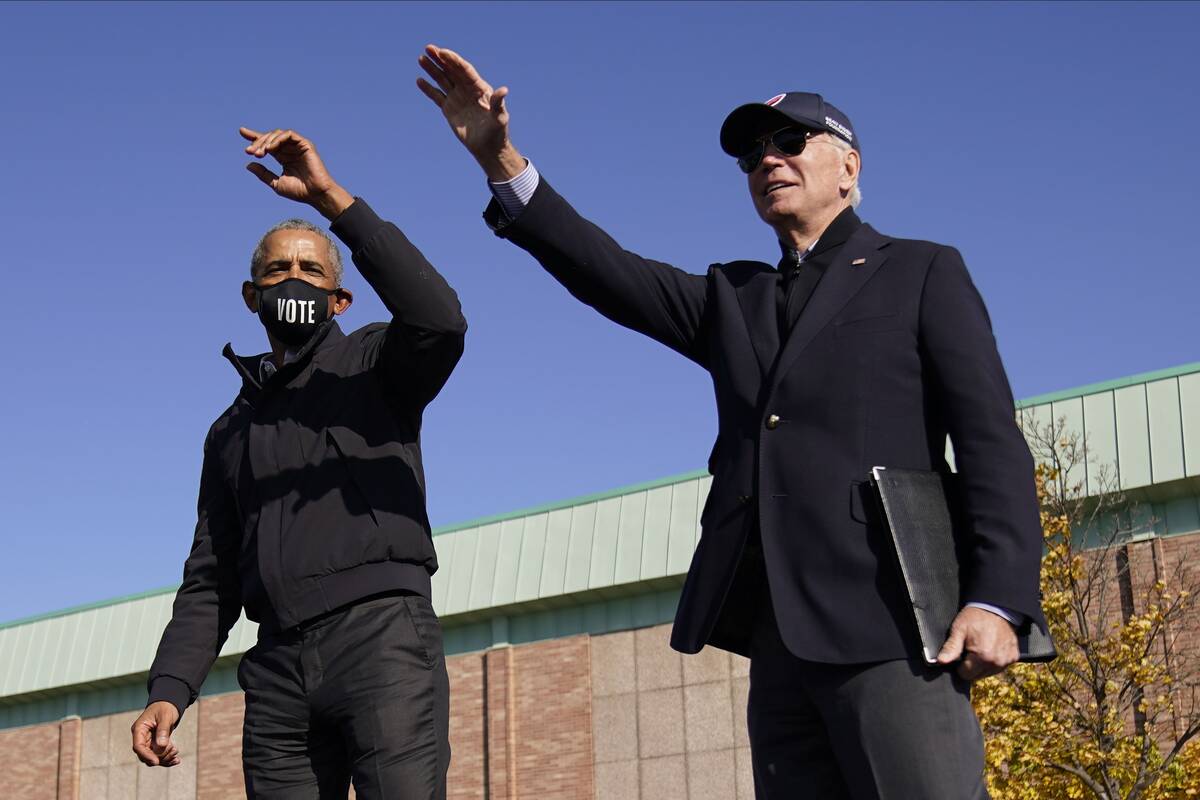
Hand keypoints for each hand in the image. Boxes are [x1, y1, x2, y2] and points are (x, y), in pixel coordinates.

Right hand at [131, 701, 181, 766]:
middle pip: (145, 755)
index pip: (138, 746)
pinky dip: (167, 759)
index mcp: (139, 729)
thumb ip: (163, 730)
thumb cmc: (165, 707)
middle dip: (159, 756)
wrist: (169, 704)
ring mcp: (148, 742)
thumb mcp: (165, 716)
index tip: (156, 761)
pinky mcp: (155, 745)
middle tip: (174, 750)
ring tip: (176, 752)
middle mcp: (141, 737)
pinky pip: (159, 756)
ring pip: (153, 757)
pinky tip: (177, 760)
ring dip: (165, 758)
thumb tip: (161, 746)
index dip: (146, 755)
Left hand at [239, 127, 353, 219]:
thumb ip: (263, 173)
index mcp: (283, 158)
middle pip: (270, 138)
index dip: (255, 137)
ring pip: (278, 134)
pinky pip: (289, 135)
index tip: (241, 132)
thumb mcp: (276, 183)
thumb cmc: (299, 192)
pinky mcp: (305, 144)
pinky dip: (278, 139)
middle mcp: (290, 150)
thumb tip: (248, 164)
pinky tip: (271, 148)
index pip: (267, 144)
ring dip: (266, 141)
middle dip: (258, 142)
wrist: (315, 195)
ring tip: (260, 153)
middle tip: (249, 152)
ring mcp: (298, 146)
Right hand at [416, 44, 525, 181]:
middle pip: (452, 70)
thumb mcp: (499, 117)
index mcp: (479, 88)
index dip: (453, 60)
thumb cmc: (497, 132)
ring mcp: (457, 98)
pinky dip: (428, 88)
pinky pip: (436, 96)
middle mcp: (467, 90)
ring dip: (432, 69)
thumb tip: (503, 90)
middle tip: (428, 48)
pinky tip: (419, 80)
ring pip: (442, 80)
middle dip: (440, 59)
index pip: (464, 70)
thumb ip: (498, 103)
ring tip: (421, 58)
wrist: (488, 147)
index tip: (442, 52)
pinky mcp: (449, 109)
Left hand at [935, 605, 1019, 680]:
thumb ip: (951, 648)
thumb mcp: (959, 629)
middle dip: (971, 666)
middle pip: (977, 676)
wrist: (997, 608)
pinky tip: (990, 648)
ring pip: (988, 673)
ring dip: (982, 665)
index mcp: (983, 656)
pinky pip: (999, 667)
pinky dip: (993, 661)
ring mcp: (1007, 661)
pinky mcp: (1013, 658)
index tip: (961, 653)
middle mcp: (997, 662)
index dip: (959, 665)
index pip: (965, 675)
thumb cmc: (976, 617)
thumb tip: (941, 661)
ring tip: (980, 647)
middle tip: (970, 648)